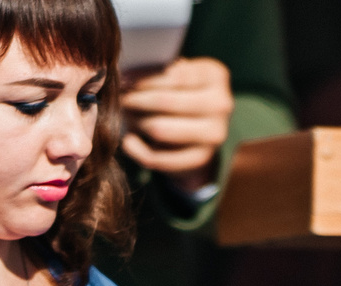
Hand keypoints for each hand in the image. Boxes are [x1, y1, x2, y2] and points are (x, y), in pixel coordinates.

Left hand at [120, 57, 232, 192]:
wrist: (201, 137)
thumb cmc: (182, 96)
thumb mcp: (177, 76)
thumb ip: (158, 70)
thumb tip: (123, 74)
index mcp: (215, 74)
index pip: (171, 75)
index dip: (140, 77)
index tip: (121, 78)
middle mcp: (221, 103)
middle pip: (163, 101)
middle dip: (134, 99)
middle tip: (119, 99)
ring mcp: (214, 134)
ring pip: (158, 128)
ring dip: (135, 122)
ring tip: (126, 117)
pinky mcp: (200, 160)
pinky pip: (158, 158)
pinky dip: (137, 150)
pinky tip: (128, 141)